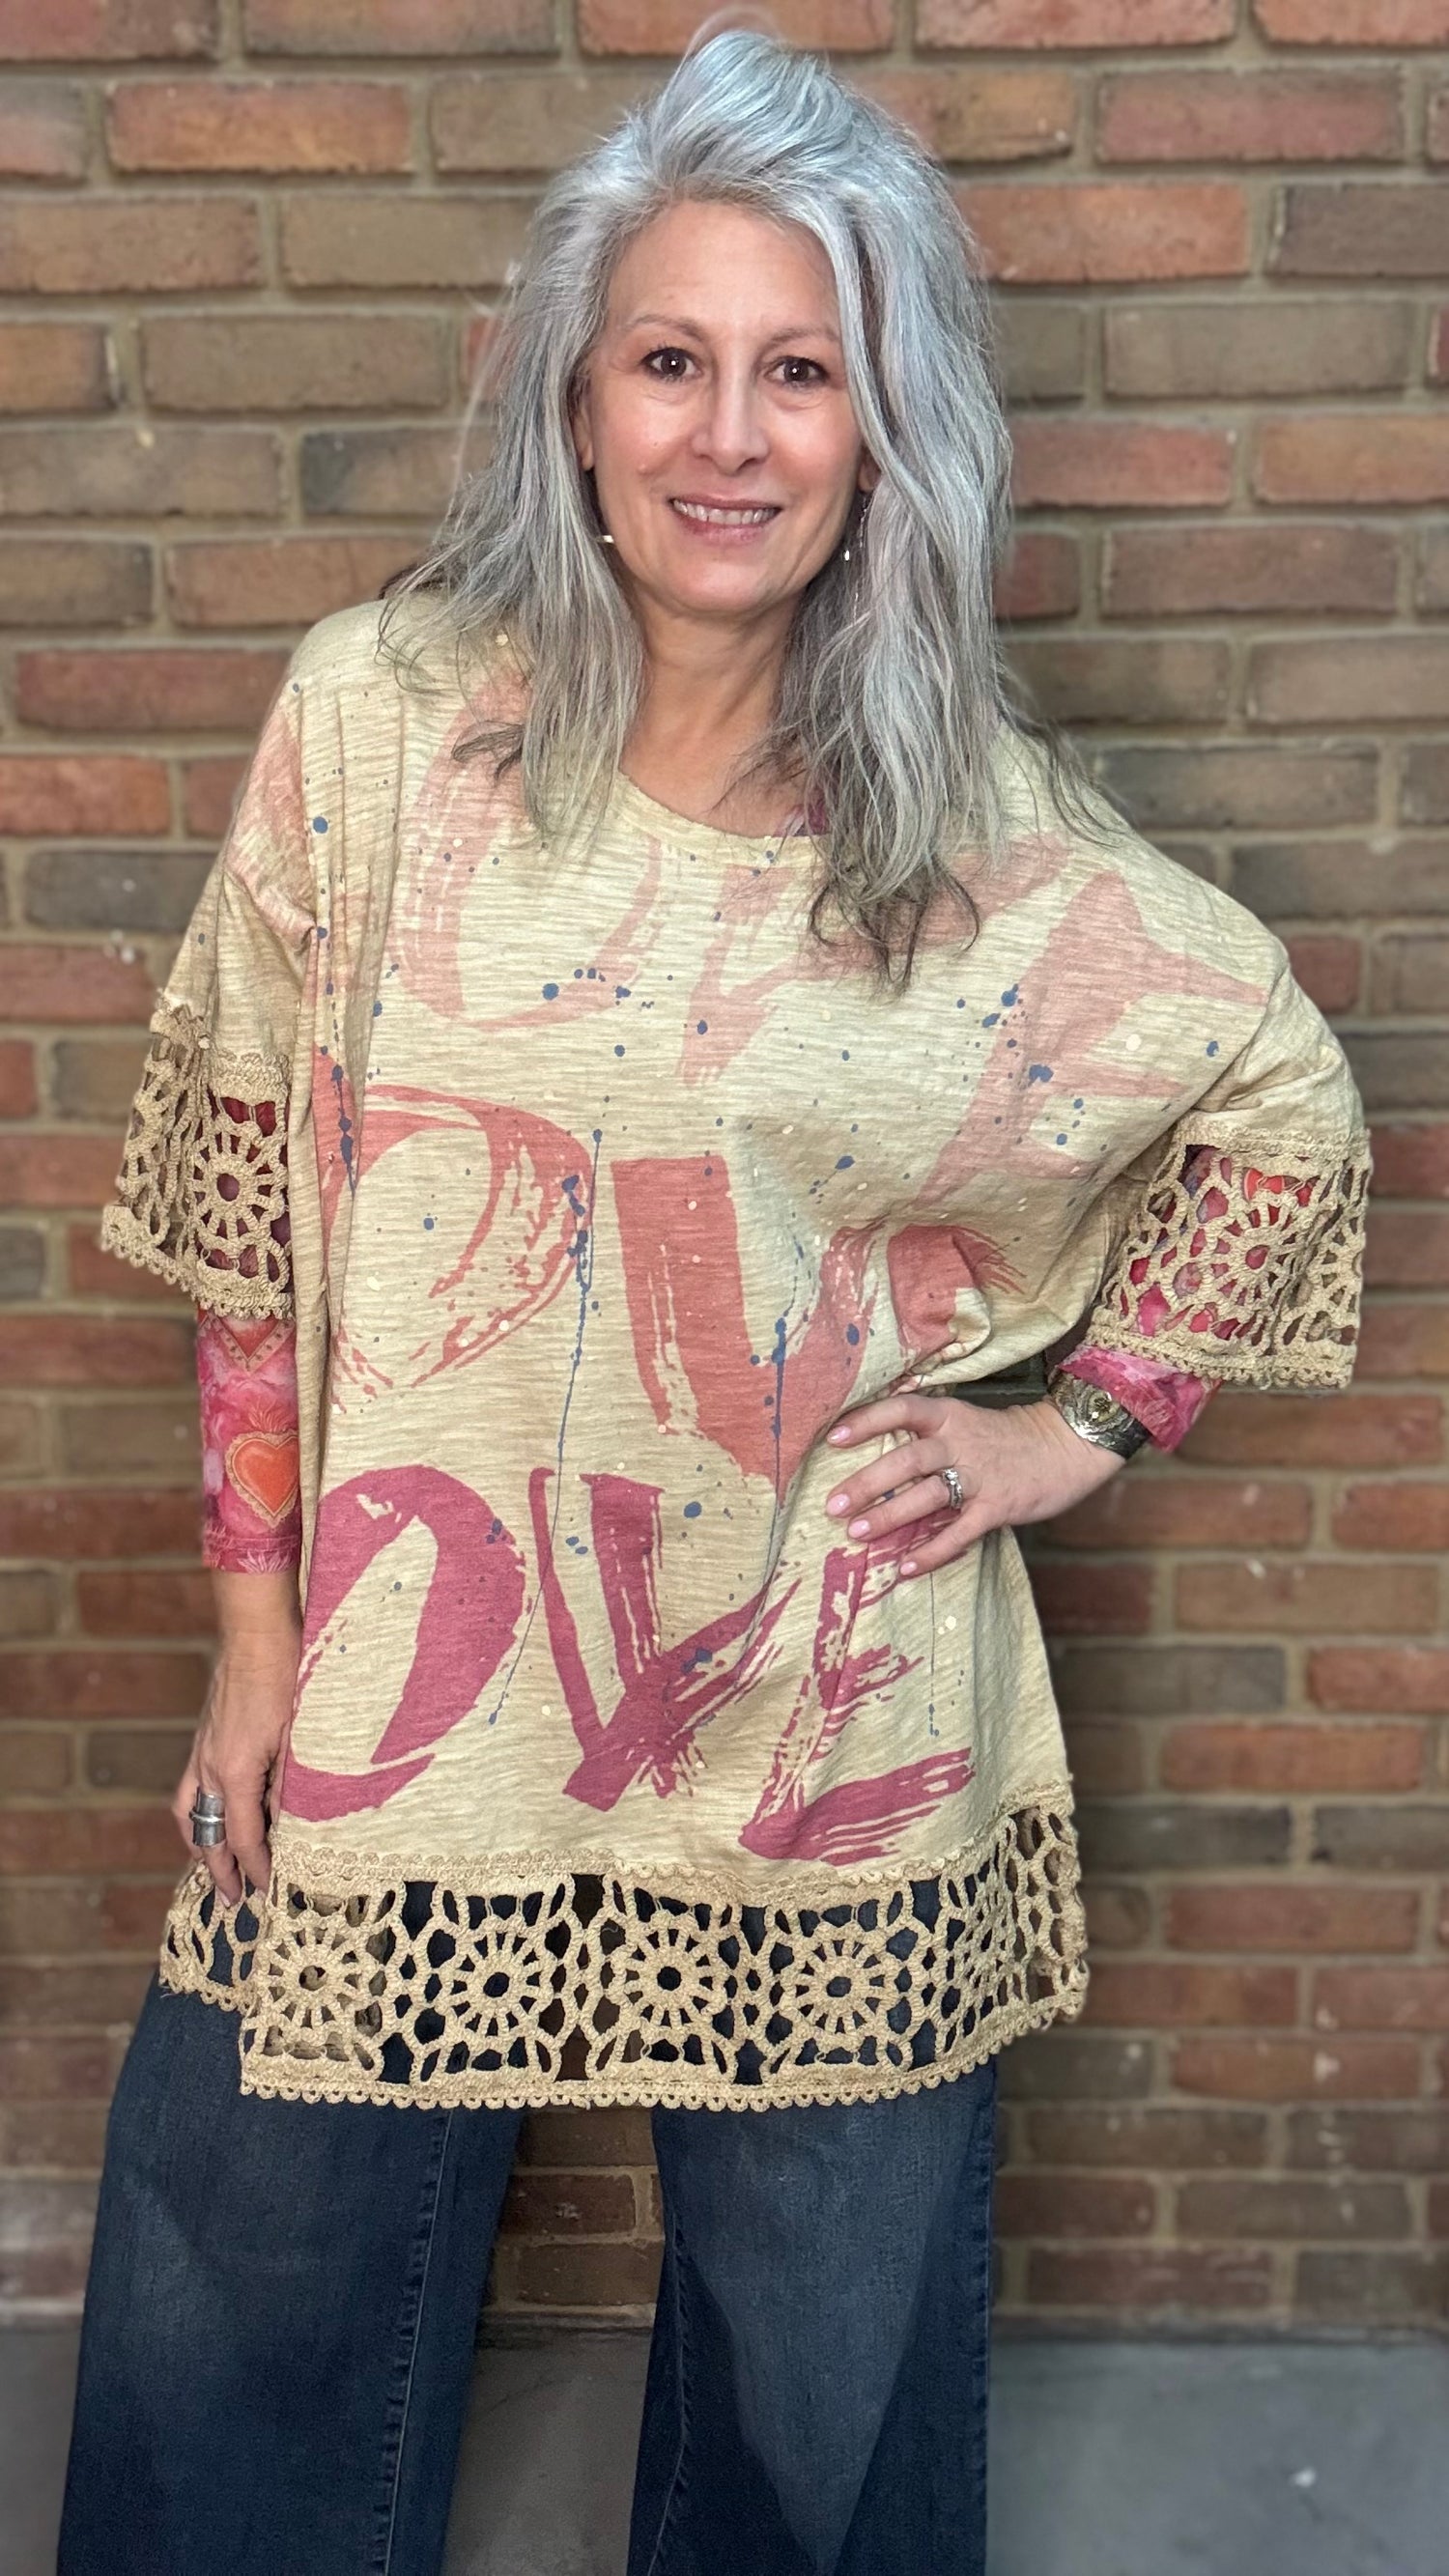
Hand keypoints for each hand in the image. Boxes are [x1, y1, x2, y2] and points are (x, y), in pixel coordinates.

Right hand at [172, 1620, 300, 1909]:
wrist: (257, 1631)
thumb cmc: (287, 1677)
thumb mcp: (300, 1737)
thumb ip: (291, 1786)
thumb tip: (287, 1825)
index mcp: (235, 1770)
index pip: (241, 1836)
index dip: (255, 1866)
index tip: (268, 1889)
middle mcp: (210, 1766)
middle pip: (206, 1832)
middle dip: (219, 1868)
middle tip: (232, 1899)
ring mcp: (202, 1750)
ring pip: (190, 1812)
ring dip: (200, 1844)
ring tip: (212, 1868)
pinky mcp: (204, 1736)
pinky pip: (190, 1788)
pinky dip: (196, 1814)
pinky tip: (210, 1817)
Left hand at [823, 1389, 1126, 1578]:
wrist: (1066, 1446)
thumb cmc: (1006, 1437)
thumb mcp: (966, 1420)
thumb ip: (927, 1434)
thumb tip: (875, 1453)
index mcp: (949, 1416)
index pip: (902, 1409)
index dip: (866, 1422)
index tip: (832, 1439)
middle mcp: (961, 1442)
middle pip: (907, 1459)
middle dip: (868, 1483)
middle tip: (834, 1504)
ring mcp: (980, 1476)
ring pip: (927, 1496)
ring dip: (890, 1516)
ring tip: (858, 1533)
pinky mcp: (997, 1507)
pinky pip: (959, 1532)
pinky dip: (932, 1551)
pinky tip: (906, 1567)